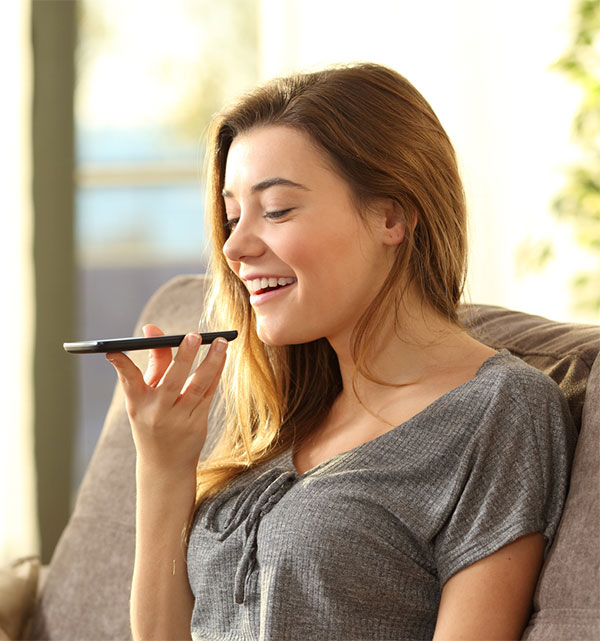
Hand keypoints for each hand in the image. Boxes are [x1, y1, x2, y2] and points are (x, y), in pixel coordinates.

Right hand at [106, 324, 227, 475]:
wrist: (164, 466)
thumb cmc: (152, 422)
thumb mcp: (145, 398)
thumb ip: (153, 363)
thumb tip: (153, 328)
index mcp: (138, 404)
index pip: (128, 381)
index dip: (121, 364)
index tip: (114, 349)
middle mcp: (158, 412)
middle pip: (173, 380)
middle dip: (183, 356)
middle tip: (194, 335)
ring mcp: (179, 420)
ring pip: (198, 386)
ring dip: (211, 362)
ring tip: (221, 342)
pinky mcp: (198, 424)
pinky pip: (209, 393)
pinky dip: (216, 373)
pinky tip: (222, 356)